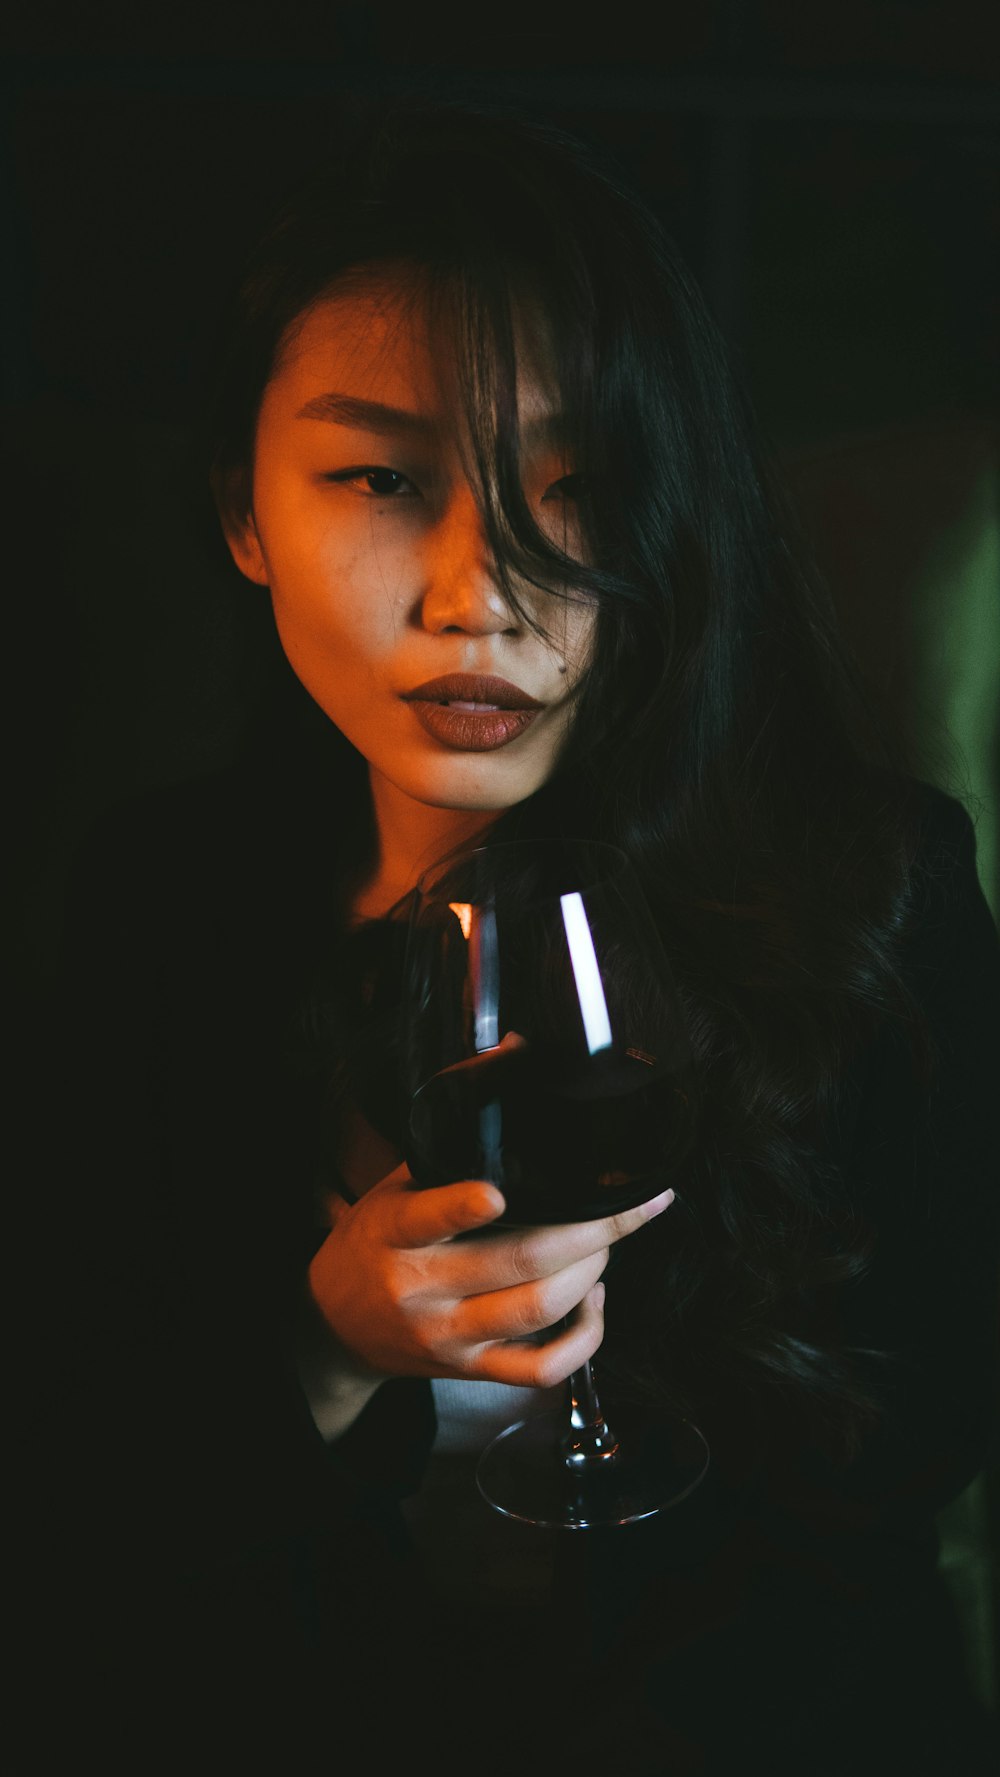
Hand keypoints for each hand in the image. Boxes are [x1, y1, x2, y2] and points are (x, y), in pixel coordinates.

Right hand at [306, 1165, 674, 1391]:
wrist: (336, 1324)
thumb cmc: (376, 1242)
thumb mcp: (395, 1182)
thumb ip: (455, 1130)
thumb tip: (513, 1053)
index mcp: (397, 1232)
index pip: (429, 1218)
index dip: (465, 1207)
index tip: (498, 1191)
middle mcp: (424, 1287)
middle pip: (518, 1260)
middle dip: (591, 1230)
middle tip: (631, 1203)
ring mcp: (451, 1334)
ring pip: (538, 1309)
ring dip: (592, 1272)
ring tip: (609, 1242)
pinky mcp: (473, 1369)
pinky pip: (541, 1368)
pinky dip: (585, 1338)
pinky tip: (594, 1301)